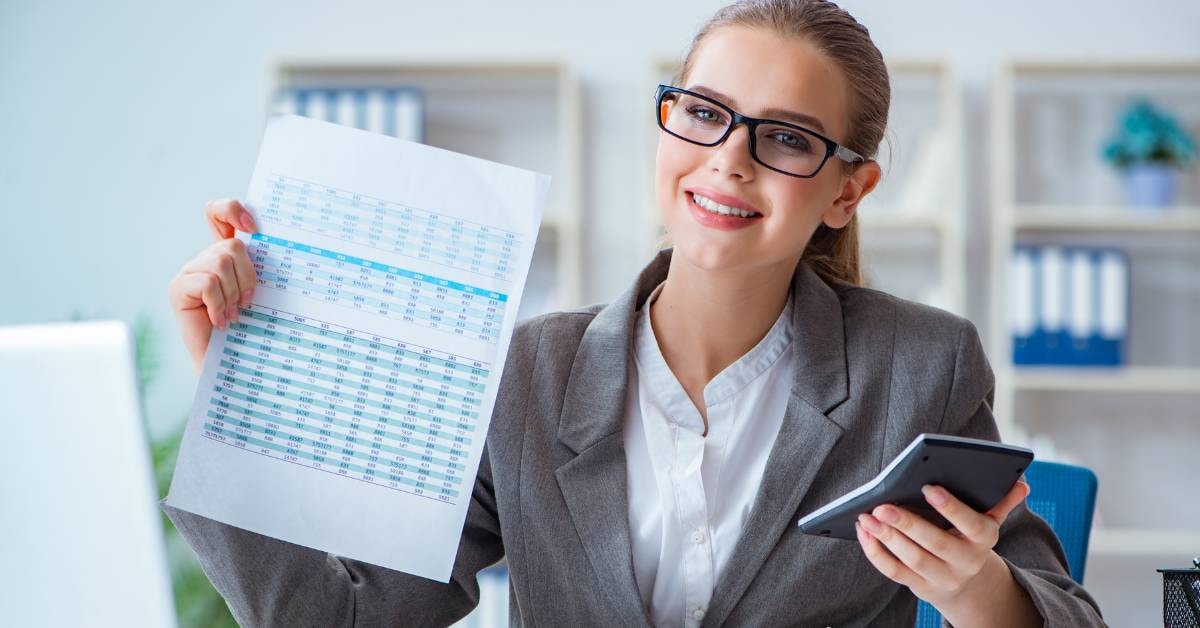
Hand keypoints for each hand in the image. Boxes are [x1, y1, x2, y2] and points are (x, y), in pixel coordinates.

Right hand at [167, 199, 258, 375]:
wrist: (231, 364)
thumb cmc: (252, 329)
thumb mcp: (262, 292)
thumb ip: (262, 266)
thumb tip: (281, 244)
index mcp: (225, 253)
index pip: (220, 212)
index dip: (233, 210)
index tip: (253, 229)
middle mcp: (205, 259)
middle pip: (231, 247)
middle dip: (247, 277)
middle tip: (247, 303)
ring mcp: (189, 272)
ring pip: (220, 263)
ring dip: (234, 293)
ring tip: (233, 314)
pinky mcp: (178, 288)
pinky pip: (207, 283)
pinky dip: (220, 304)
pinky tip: (221, 321)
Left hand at [854, 480, 1031, 614]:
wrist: (969, 584)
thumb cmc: (971, 538)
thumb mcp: (989, 521)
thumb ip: (1001, 501)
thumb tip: (1021, 482)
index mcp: (984, 539)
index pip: (972, 524)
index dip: (951, 507)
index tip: (928, 486)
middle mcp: (965, 562)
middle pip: (936, 544)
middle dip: (908, 524)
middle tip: (882, 505)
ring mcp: (942, 577)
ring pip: (913, 560)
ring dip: (887, 538)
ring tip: (867, 516)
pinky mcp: (920, 586)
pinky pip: (895, 572)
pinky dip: (876, 553)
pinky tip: (864, 532)